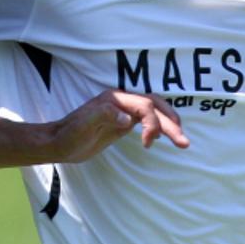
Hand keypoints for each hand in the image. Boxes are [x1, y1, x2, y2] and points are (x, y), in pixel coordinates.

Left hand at [51, 89, 190, 162]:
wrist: (59, 143)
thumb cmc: (70, 134)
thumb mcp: (84, 124)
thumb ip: (105, 115)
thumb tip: (128, 119)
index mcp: (114, 99)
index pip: (144, 106)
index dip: (152, 123)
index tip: (149, 144)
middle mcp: (121, 101)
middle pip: (154, 106)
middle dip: (171, 123)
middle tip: (185, 143)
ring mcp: (123, 111)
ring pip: (154, 111)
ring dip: (169, 124)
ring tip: (183, 141)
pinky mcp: (122, 122)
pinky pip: (146, 119)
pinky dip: (159, 126)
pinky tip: (162, 137)